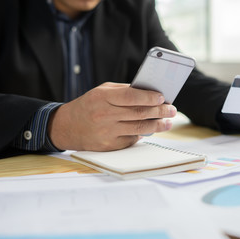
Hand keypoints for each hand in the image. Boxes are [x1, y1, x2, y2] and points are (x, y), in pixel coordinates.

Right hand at [48, 82, 176, 150]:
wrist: (67, 127)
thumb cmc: (89, 105)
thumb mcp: (102, 91)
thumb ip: (124, 91)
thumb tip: (149, 94)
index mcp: (102, 98)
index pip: (131, 97)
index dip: (149, 97)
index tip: (162, 97)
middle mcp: (104, 115)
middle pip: (139, 113)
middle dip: (160, 111)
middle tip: (172, 110)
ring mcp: (107, 132)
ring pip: (139, 128)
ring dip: (157, 125)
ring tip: (168, 122)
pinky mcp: (109, 146)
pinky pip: (132, 139)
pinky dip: (143, 134)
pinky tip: (151, 129)